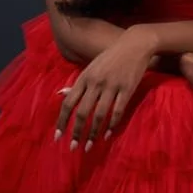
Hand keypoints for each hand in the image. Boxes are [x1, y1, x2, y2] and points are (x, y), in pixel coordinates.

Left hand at [55, 26, 157, 149]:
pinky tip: (108, 134)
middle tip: (74, 147)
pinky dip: (112, 124)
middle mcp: (95, 83)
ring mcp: (112, 86)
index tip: (58, 136)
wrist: (134, 45)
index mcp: (84, 77)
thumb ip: (78, 83)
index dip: (62, 121)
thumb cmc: (110, 58)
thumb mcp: (91, 68)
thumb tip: (62, 94)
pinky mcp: (127, 89)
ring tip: (90, 146)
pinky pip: (118, 111)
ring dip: (93, 133)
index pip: (68, 103)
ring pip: (99, 115)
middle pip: (82, 112)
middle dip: (77, 132)